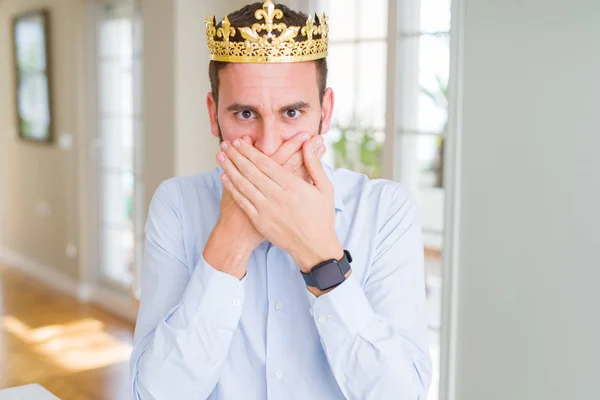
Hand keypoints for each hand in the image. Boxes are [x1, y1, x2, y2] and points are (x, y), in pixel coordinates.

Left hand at [217, 135, 342, 272]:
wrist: (314, 248)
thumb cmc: (321, 217)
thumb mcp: (325, 188)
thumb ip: (314, 164)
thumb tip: (308, 142)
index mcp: (293, 186)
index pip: (265, 163)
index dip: (250, 151)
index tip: (239, 141)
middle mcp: (277, 196)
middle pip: (251, 171)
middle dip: (236, 156)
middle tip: (225, 144)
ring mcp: (266, 210)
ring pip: (243, 185)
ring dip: (230, 169)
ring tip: (220, 157)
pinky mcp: (260, 221)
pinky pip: (242, 202)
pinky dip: (232, 189)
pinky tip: (224, 178)